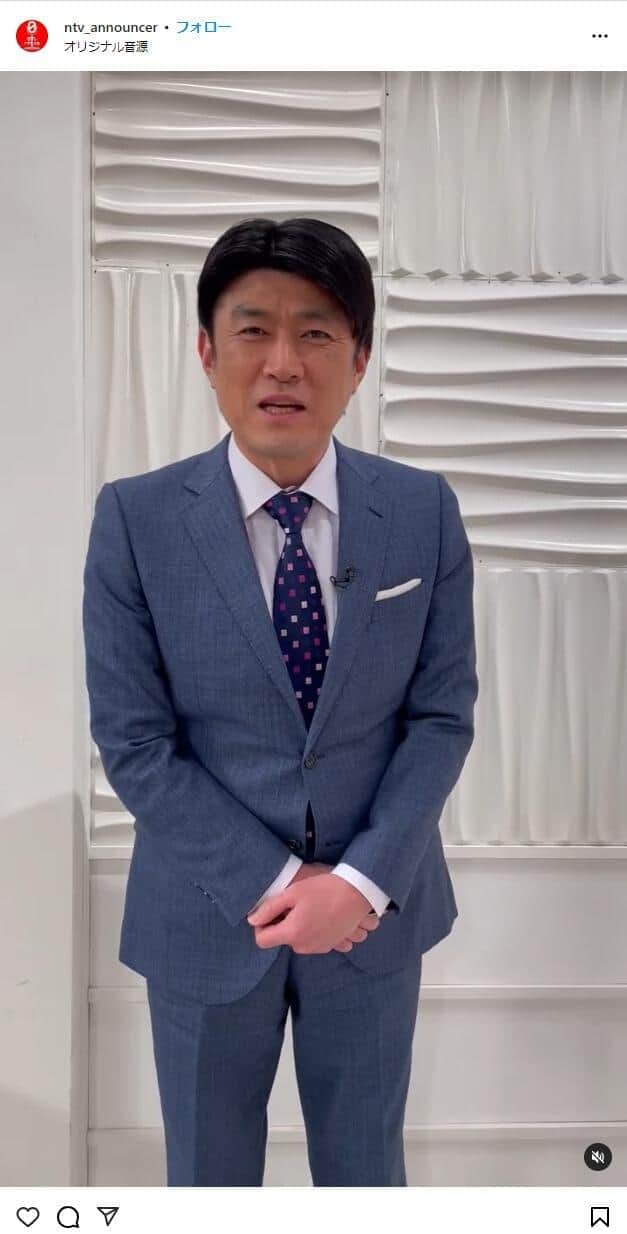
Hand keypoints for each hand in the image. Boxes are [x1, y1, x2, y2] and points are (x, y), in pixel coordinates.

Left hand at [246, 871, 380, 954]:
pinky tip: (321, 915)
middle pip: (282, 938)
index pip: (262, 940)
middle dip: (283, 923)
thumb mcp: (293, 893)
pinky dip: (313, 930)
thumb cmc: (324, 889)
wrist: (358, 893)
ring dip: (299, 926)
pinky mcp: (332, 945)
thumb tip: (252, 921)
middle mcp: (304, 946)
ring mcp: (319, 948)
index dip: (261, 926)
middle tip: (294, 904)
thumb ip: (269, 909)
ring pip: (298, 939)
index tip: (270, 912)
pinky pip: (314, 941)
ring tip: (310, 906)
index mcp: (292, 933)